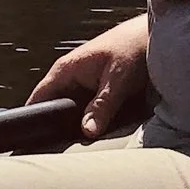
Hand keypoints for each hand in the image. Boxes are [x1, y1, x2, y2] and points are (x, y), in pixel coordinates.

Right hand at [28, 15, 151, 138]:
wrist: (156, 36)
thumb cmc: (133, 47)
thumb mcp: (118, 80)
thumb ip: (102, 106)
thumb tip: (86, 132)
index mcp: (66, 70)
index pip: (38, 99)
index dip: (33, 121)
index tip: (35, 145)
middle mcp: (70, 78)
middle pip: (55, 111)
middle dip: (61, 131)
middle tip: (69, 151)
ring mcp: (84, 85)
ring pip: (74, 114)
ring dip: (81, 127)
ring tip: (88, 144)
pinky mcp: (98, 91)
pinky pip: (89, 112)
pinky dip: (94, 122)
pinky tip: (102, 133)